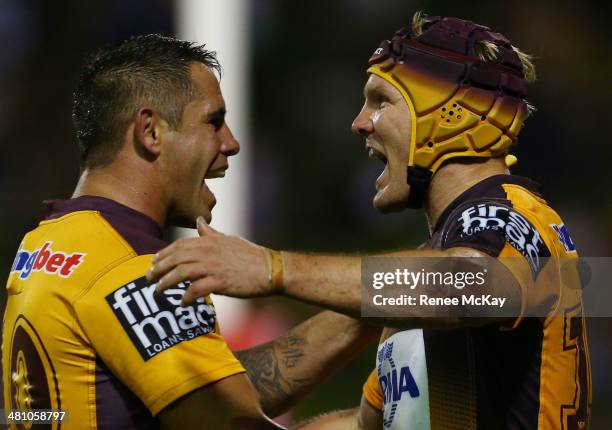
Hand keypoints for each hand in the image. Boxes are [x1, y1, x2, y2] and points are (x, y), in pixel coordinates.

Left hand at [147, 217, 277, 305]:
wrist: (270, 269)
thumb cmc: (250, 255)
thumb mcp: (229, 239)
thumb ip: (211, 233)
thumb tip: (199, 221)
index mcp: (210, 240)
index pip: (179, 245)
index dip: (164, 254)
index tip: (153, 263)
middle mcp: (209, 251)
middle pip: (176, 258)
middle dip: (159, 269)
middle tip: (149, 279)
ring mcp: (214, 266)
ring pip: (181, 273)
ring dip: (166, 283)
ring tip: (158, 292)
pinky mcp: (221, 281)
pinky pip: (196, 289)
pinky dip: (186, 296)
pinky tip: (182, 302)